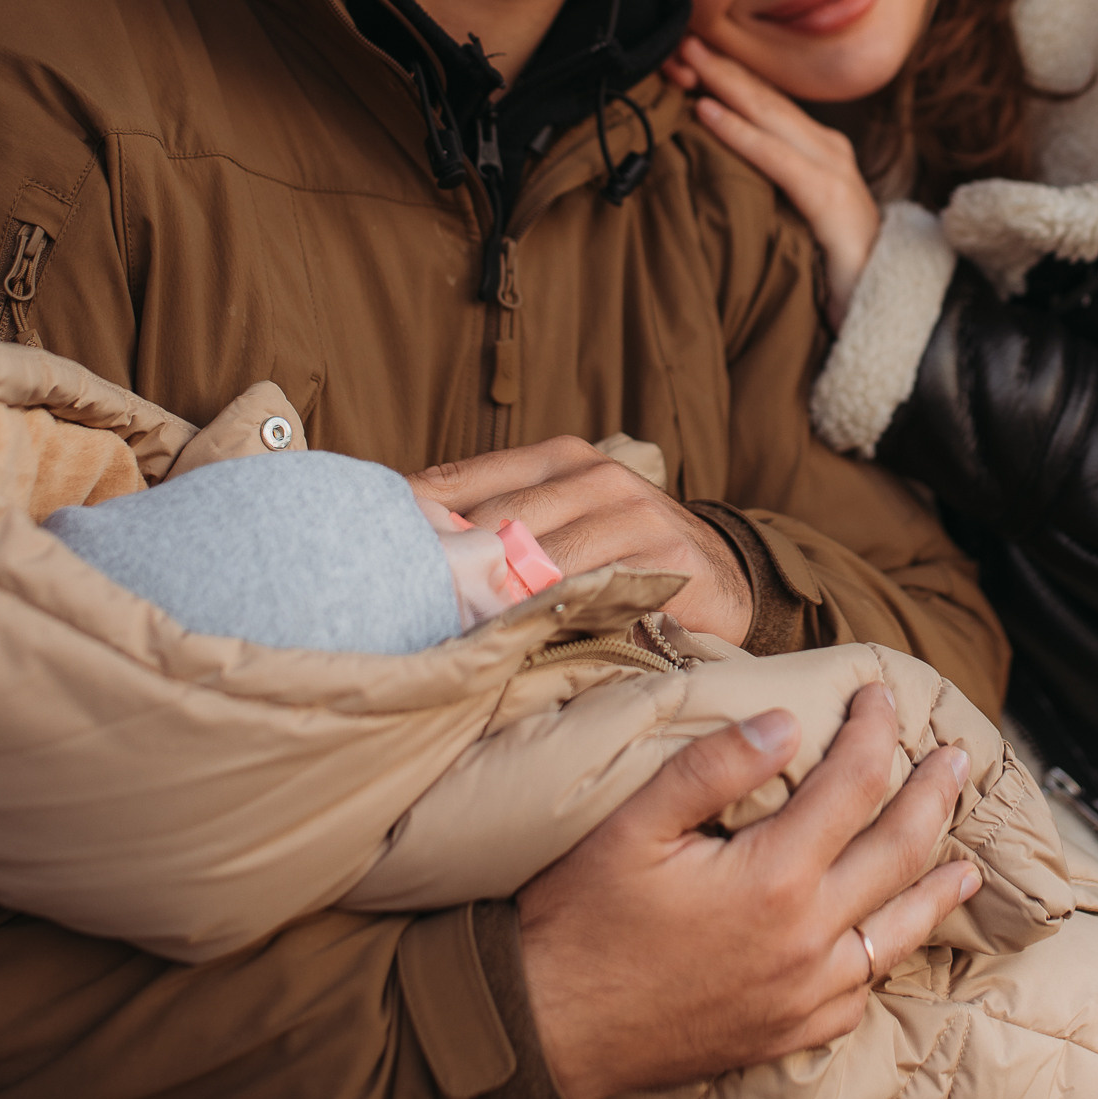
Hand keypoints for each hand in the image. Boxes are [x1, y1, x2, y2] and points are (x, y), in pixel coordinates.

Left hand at [411, 436, 753, 639]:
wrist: (725, 577)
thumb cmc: (622, 552)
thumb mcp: (564, 519)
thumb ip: (498, 521)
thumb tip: (402, 538)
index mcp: (559, 457)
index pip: (462, 479)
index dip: (414, 518)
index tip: (372, 553)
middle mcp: (594, 475)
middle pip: (492, 522)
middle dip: (449, 566)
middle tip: (404, 608)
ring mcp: (632, 513)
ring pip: (537, 560)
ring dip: (493, 600)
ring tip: (450, 632)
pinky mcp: (663, 558)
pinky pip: (591, 593)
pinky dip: (550, 618)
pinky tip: (518, 641)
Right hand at [516, 683, 976, 1098]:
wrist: (546, 1030)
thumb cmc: (579, 920)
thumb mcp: (633, 825)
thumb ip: (714, 767)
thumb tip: (787, 724)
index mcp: (773, 877)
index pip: (852, 784)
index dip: (875, 731)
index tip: (881, 695)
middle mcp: (807, 939)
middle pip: (898, 851)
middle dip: (933, 796)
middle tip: (957, 759)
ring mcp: (805, 993)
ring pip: (898, 930)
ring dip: (938, 886)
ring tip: (967, 861)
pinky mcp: (789, 1032)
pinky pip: (863, 990)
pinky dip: (890, 955)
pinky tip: (893, 940)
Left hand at [665, 32, 882, 324]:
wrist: (885, 312)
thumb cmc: (830, 273)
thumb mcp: (790, 221)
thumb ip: (762, 192)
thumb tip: (708, 171)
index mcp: (819, 153)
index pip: (768, 105)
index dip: (728, 76)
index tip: (685, 55)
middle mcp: (830, 151)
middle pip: (767, 99)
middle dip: (722, 65)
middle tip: (680, 38)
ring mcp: (835, 172)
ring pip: (770, 116)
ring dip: (725, 83)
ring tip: (688, 60)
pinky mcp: (832, 201)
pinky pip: (776, 159)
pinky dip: (739, 133)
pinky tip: (708, 114)